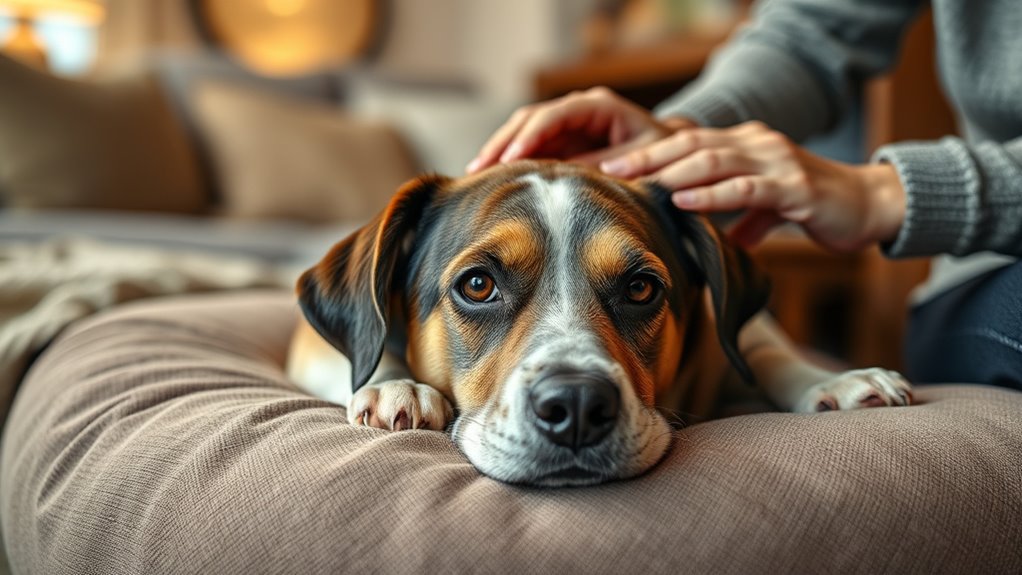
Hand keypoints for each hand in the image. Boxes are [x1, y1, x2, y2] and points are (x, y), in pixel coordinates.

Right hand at [466, 87, 693, 172]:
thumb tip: (572, 177)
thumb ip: (609, 165)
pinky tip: (491, 177)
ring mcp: (567, 125)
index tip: (511, 159)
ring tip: (475, 174)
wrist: (671, 153)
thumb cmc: (661, 154)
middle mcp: (577, 110)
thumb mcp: (642, 160)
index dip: (531, 136)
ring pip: (523, 131)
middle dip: (503, 142)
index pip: (555, 115)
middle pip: (530, 118)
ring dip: (499, 151)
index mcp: (598, 106)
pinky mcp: (561, 142)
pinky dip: (510, 161)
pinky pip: (529, 147)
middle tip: (478, 168)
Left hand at [601, 121, 905, 251]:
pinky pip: (745, 188)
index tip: (608, 166)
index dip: (647, 152)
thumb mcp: (765, 208)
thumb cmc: (815, 205)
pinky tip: (682, 201)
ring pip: (713, 160)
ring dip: (670, 172)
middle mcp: (756, 144)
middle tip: (606, 170)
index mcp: (745, 144)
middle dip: (646, 156)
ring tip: (635, 182)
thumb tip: (714, 241)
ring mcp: (776, 162)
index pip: (686, 142)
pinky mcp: (794, 187)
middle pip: (690, 144)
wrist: (870, 205)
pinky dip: (711, 195)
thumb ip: (738, 216)